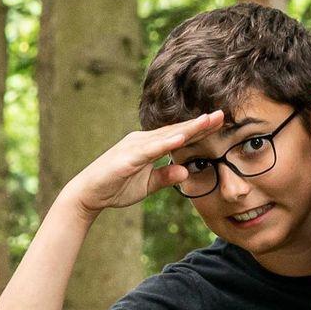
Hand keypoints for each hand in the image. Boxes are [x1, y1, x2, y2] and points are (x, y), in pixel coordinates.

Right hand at [59, 111, 225, 214]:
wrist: (88, 195)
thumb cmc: (115, 187)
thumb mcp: (148, 185)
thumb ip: (166, 176)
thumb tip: (186, 170)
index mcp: (148, 145)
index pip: (178, 136)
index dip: (198, 129)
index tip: (219, 122)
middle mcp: (142, 140)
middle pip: (175, 131)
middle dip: (199, 124)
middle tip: (222, 114)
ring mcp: (133, 147)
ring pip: (165, 136)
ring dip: (187, 129)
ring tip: (207, 121)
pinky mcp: (126, 158)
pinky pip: (149, 150)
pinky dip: (165, 144)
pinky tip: (180, 138)